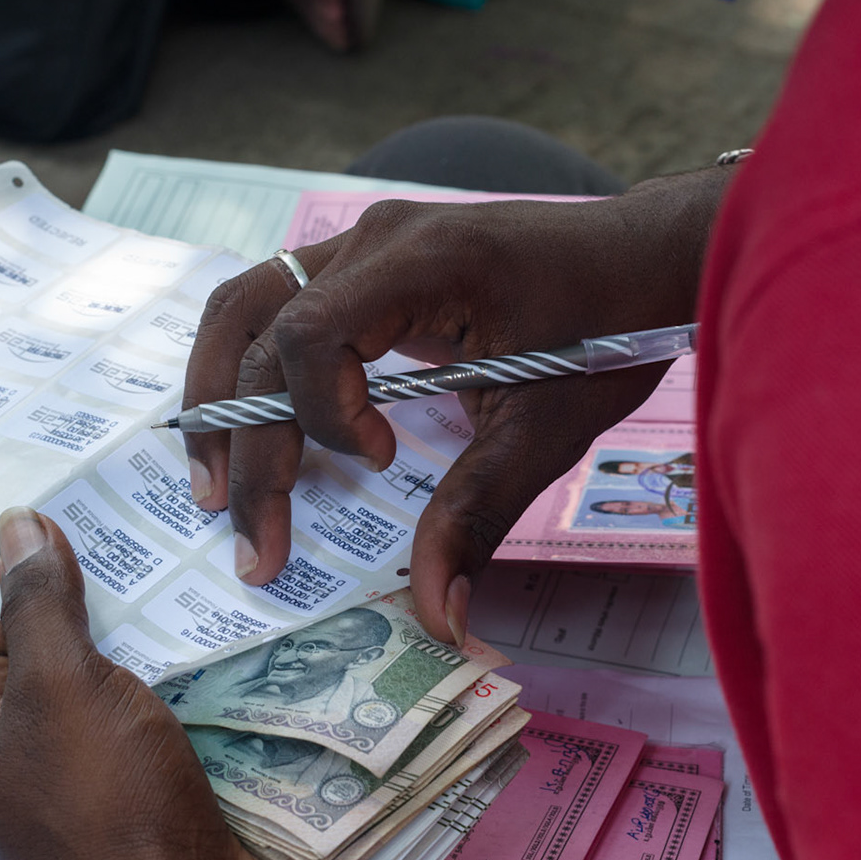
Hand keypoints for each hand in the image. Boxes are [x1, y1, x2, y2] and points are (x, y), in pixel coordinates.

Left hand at [0, 510, 294, 859]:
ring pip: (90, 665)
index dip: (22, 545)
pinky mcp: (119, 778)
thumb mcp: (62, 686)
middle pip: (36, 633)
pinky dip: (154, 661)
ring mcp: (62, 764)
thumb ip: (37, 601)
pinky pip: (128, 700)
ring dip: (127, 617)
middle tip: (126, 495)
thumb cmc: (103, 803)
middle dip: (80, 577)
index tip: (64, 478)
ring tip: (169, 542)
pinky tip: (192, 616)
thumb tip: (15, 522)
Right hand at [183, 173, 729, 642]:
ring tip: (212, 482)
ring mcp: (364, 242)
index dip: (323, 411)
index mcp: (424, 261)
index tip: (381, 459)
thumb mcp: (547, 428)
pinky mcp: (366, 261)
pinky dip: (250, 365)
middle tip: (250, 539)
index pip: (312, 331)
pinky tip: (248, 427)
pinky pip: (276, 302)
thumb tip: (438, 621)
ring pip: (245, 302)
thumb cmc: (612, 327)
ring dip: (217, 392)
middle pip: (257, 327)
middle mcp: (376, 238)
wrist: (649, 258)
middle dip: (241, 438)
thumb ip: (479, 516)